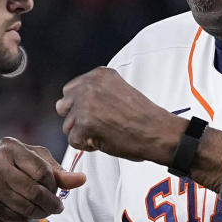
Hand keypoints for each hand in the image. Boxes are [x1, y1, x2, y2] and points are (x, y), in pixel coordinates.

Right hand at [0, 137, 85, 221]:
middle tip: (57, 207)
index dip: (54, 184)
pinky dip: (26, 217)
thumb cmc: (11, 163)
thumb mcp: (34, 160)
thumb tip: (81, 179)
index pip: (42, 171)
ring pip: (26, 207)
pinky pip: (15, 216)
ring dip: (41, 213)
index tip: (56, 189)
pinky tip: (26, 210)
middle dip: (52, 203)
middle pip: (35, 192)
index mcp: (10, 147)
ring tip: (45, 210)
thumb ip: (58, 171)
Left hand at [56, 67, 179, 161]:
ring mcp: (85, 105)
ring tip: (105, 133)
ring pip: (68, 126)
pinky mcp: (84, 124)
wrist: (157, 131)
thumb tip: (69, 102)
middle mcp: (89, 86)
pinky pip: (73, 141)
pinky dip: (87, 146)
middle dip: (76, 119)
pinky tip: (104, 141)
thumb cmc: (142, 116)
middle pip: (64, 106)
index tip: (96, 114)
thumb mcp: (119, 90)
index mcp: (98, 75)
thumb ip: (96, 91)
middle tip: (98, 126)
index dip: (79, 106)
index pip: (70, 90)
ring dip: (83, 134)